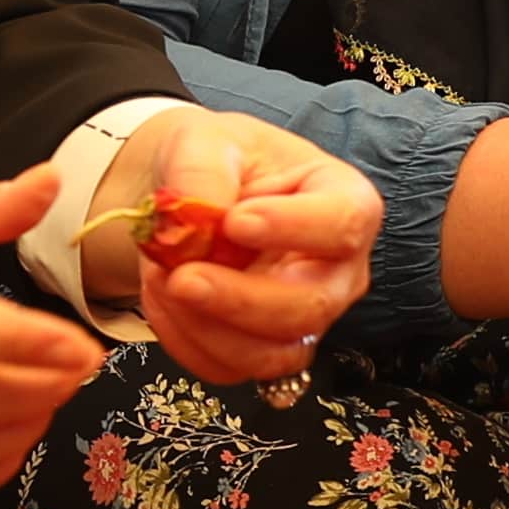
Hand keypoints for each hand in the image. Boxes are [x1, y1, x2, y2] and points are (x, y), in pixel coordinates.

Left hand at [68, 108, 375, 388]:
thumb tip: (198, 214)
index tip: (235, 221)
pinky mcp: (266, 348)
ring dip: (208, 328)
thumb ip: (203, 169)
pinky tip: (162, 300)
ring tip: (163, 281)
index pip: (344, 223)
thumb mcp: (207, 140)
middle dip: (240, 299)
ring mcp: (306, 317)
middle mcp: (338, 270)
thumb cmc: (221, 162)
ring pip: (274, 353)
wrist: (193, 198)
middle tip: (182, 275)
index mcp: (345, 202)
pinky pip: (232, 368)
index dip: (293, 228)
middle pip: (311, 305)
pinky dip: (187, 342)